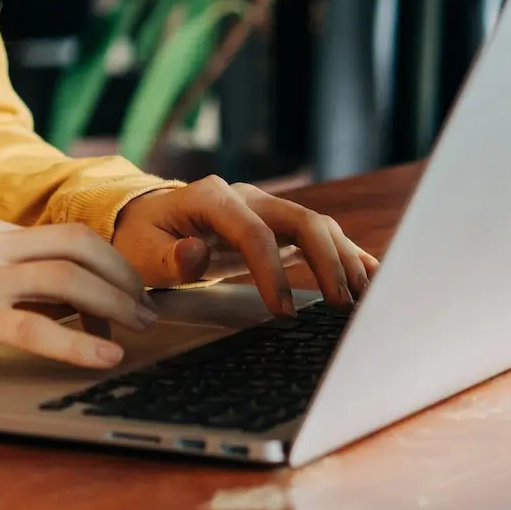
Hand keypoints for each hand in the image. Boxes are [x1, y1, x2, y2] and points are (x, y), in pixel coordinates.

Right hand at [0, 212, 158, 384]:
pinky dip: (79, 343)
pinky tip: (103, 357)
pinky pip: (35, 328)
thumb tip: (65, 299)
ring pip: (66, 278)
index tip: (127, 292)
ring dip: (114, 304)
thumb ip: (2, 278)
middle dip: (121, 274)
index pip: (61, 234)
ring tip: (137, 329)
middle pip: (76, 243)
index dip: (105, 261)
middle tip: (145, 307)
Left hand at [110, 177, 378, 312]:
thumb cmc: (142, 238)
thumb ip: (166, 256)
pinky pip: (318, 235)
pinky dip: (345, 254)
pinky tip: (370, 276)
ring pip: (317, 225)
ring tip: (362, 298)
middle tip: (339, 306)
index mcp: (213, 198)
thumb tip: (194, 254)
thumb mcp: (141, 251)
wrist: (147, 219)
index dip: (272, 272)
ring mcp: (266, 207)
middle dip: (326, 262)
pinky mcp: (278, 224)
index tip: (283, 313)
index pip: (254, 232)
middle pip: (301, 219)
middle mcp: (247, 196)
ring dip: (343, 259)